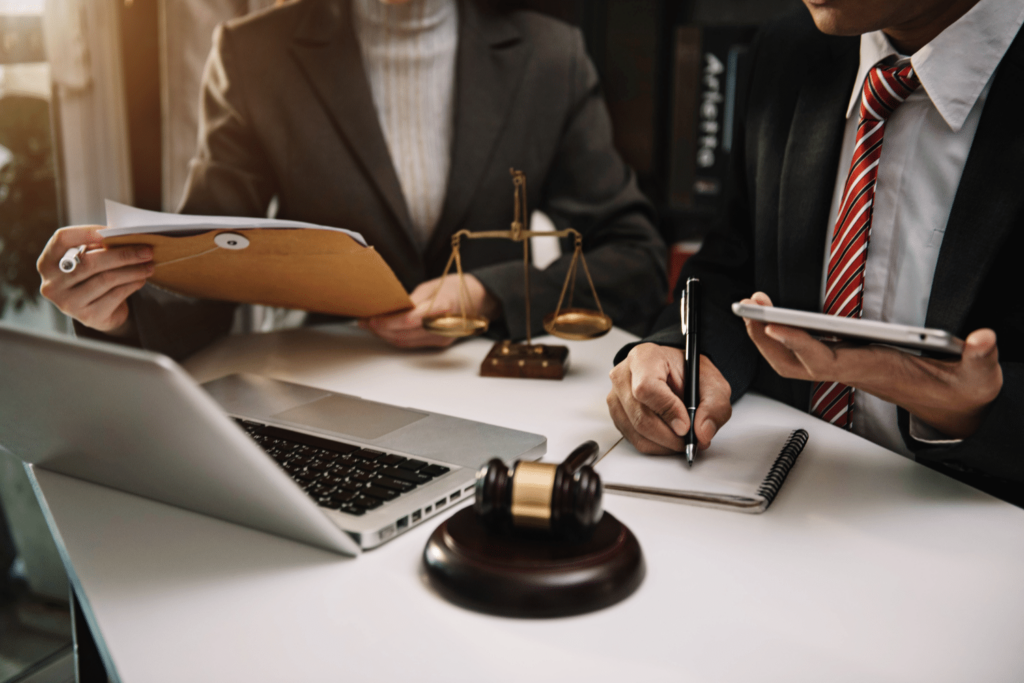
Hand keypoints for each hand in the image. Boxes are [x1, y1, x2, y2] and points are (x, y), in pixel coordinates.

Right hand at [37, 226, 153, 334]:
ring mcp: (68, 303)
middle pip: (90, 262)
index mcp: (47, 263)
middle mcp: (52, 284)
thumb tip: (124, 234)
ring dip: (133, 270)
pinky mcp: (88, 317)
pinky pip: (115, 295)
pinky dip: (132, 284)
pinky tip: (141, 279)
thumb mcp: (88, 261)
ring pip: (106, 279)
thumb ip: (96, 248)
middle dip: (122, 254)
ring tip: (149, 265)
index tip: (113, 230)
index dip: (87, 231)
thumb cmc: (92, 278)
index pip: (62, 239)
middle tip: (146, 250)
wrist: (98, 313)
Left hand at [360, 274, 499, 348]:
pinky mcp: (439, 343)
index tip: (371, 318)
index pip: (409, 321)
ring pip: (406, 342)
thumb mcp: (431, 286)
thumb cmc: (456, 287)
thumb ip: (412, 300)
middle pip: (404, 335)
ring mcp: (441, 338)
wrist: (478, 299)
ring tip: (371, 326)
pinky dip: (396, 337)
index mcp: (443, 308)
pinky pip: (412, 343)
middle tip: (365, 321)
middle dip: (381, 330)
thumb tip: (390, 309)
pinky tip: (386, 330)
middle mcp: (443, 328)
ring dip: (386, 336)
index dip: (388, 322)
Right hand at [606, 343, 732, 454]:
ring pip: (637, 432)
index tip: (686, 425)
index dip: (667, 410)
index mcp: (644, 358)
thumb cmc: (688, 374)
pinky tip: (670, 438)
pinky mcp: (617, 415)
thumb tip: (702, 433)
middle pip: (640, 416)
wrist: (675, 373)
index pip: (646, 387)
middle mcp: (623, 376)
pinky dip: (656, 445)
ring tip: (683, 439)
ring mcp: (616, 397)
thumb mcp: (713, 384)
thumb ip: (714, 406)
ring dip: (664, 444)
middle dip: (669, 436)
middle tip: (690, 440)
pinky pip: (634, 439)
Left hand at [742, 291, 1002, 438]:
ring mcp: (846, 366)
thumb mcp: (977, 375)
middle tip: (749, 307)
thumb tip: (983, 338)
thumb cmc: (959, 390)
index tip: (776, 325)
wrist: (954, 408)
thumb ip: (980, 357)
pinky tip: (773, 317)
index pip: (828, 360)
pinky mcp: (847, 360)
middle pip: (794, 362)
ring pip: (792, 360)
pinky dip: (783, 335)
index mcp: (875, 369)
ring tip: (752, 306)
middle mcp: (852, 370)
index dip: (800, 344)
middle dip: (767, 337)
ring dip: (768, 336)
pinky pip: (803, 352)